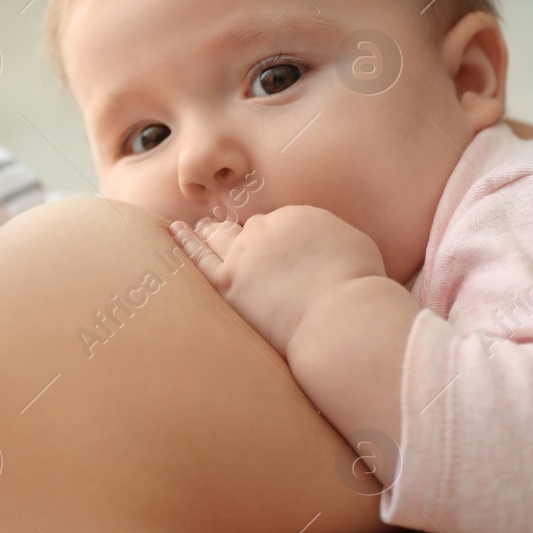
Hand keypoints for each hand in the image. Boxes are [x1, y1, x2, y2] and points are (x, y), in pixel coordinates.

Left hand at [170, 206, 384, 356]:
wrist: (339, 315)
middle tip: (224, 225)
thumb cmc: (359, 289)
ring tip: (199, 226)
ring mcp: (243, 254)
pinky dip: (185, 243)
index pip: (280, 224)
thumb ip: (332, 240)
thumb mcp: (358, 248)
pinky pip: (199, 258)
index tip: (275, 248)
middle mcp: (267, 229)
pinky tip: (173, 233)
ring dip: (209, 230)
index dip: (276, 237)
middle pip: (248, 228)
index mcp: (299, 217)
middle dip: (239, 229)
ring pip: (219, 236)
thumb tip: (324, 246)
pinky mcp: (227, 283)